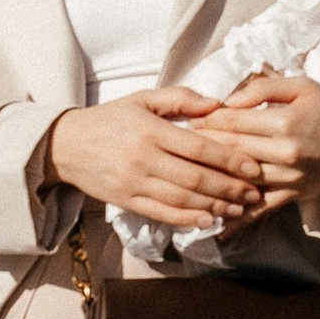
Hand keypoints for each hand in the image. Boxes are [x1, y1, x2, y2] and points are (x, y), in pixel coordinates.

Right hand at [47, 89, 269, 229]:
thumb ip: (181, 98)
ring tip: (239, 208)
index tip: (253, 167)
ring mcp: (134, 182)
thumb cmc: (109, 118)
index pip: (199, 147)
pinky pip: (162, 214)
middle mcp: (143, 158)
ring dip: (215, 207)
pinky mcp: (126, 201)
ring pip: (182, 199)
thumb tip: (218, 104)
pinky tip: (209, 220)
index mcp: (150, 129)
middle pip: (196, 178)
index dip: (230, 159)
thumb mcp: (142, 99)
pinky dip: (187, 220)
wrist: (64, 144)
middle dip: (230, 188)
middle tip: (254, 192)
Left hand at [197, 71, 319, 222]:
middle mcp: (285, 153)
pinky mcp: (291, 195)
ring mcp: (287, 178)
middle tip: (180, 144)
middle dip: (204, 147)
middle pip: (231, 150)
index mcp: (285, 123)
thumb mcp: (303, 86)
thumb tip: (229, 100)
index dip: (209, 120)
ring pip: (240, 179)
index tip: (192, 119)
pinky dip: (237, 219)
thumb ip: (264, 88)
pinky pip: (260, 209)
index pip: (234, 122)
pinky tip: (215, 226)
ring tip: (187, 175)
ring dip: (213, 179)